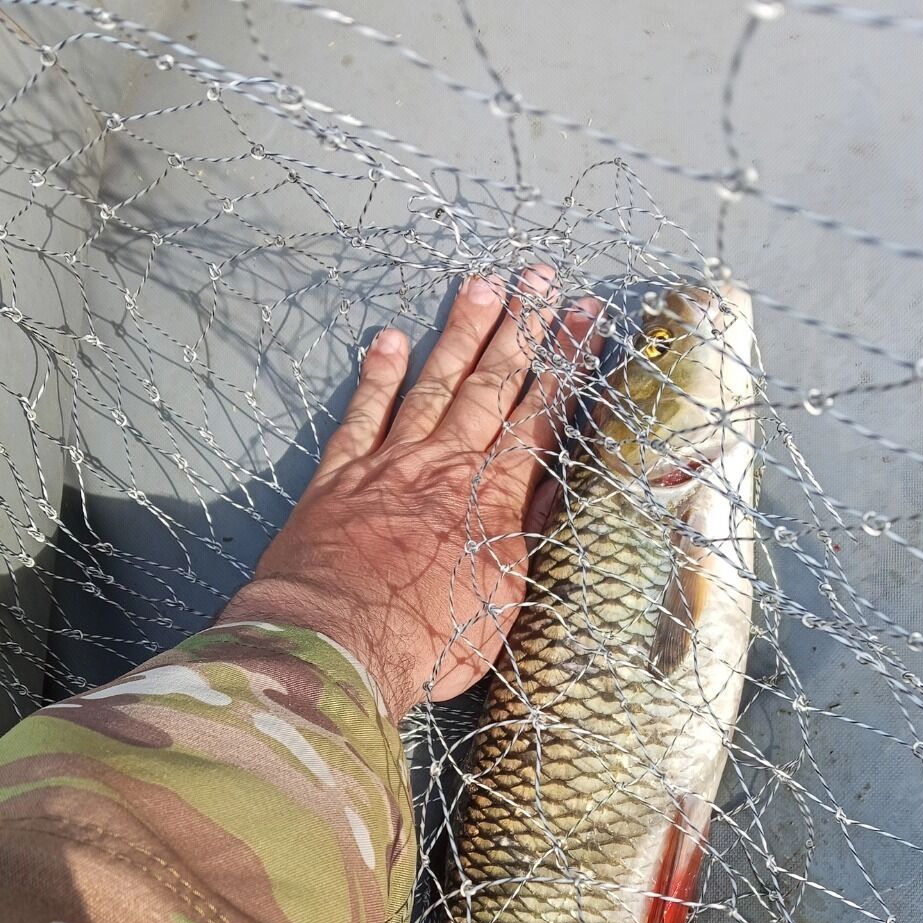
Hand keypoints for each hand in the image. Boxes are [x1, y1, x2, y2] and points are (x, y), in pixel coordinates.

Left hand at [220, 266, 603, 719]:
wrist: (335, 643)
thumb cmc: (429, 640)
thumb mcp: (502, 601)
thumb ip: (522, 537)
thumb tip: (545, 489)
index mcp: (492, 498)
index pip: (539, 416)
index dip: (566, 364)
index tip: (585, 317)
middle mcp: (444, 466)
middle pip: (490, 385)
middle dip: (521, 329)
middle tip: (540, 278)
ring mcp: (389, 464)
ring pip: (432, 385)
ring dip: (459, 334)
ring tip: (481, 286)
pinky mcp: (338, 477)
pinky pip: (362, 414)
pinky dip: (378, 376)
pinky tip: (391, 340)